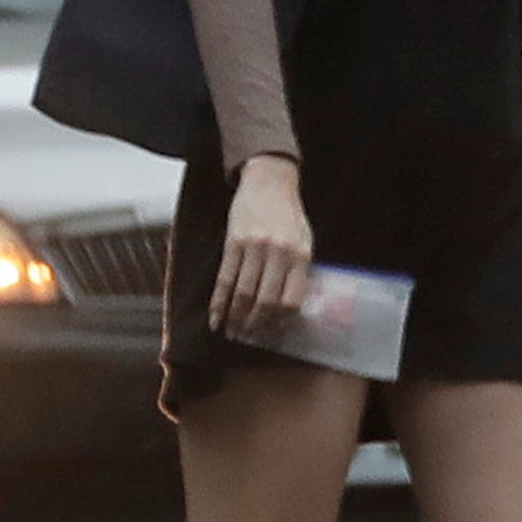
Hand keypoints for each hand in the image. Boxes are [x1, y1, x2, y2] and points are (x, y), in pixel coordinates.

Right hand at [211, 156, 314, 335]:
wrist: (269, 182)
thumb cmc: (289, 216)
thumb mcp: (305, 242)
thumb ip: (301, 272)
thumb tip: (294, 308)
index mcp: (300, 255)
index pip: (291, 299)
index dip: (281, 321)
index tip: (275, 333)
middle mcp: (277, 252)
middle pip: (265, 300)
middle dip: (256, 325)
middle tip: (250, 339)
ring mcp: (253, 247)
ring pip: (243, 293)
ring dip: (236, 318)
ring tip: (233, 334)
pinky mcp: (233, 243)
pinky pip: (224, 279)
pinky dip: (219, 303)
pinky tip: (216, 318)